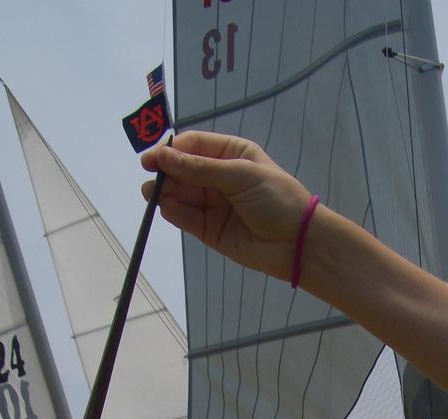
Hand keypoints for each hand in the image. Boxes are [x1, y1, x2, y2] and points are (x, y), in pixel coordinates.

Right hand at [141, 132, 311, 280]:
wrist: (297, 242)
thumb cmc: (275, 199)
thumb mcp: (239, 175)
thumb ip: (199, 168)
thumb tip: (162, 157)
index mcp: (231, 154)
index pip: (194, 146)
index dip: (171, 151)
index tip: (152, 158)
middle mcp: (220, 177)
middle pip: (184, 170)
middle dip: (167, 173)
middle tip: (151, 179)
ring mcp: (214, 204)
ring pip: (183, 195)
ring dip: (166, 193)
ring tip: (152, 194)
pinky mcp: (210, 230)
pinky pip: (188, 218)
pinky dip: (175, 212)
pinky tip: (166, 207)